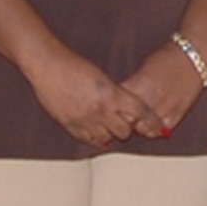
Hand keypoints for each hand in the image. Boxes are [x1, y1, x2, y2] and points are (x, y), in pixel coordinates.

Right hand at [28, 49, 163, 149]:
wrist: (47, 66)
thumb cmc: (73, 65)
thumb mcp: (101, 77)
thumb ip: (114, 94)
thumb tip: (124, 108)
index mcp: (111, 94)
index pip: (140, 112)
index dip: (151, 122)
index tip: (159, 128)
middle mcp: (100, 110)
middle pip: (124, 131)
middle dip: (128, 128)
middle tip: (127, 124)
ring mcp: (84, 120)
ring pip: (107, 138)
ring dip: (110, 134)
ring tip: (109, 127)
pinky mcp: (70, 125)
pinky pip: (88, 140)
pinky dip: (95, 138)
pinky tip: (96, 132)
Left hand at [120, 39, 206, 138]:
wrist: (193, 55)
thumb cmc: (166, 57)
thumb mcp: (142, 68)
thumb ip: (132, 86)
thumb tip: (121, 99)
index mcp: (139, 85)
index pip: (118, 106)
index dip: (115, 108)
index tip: (116, 107)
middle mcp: (151, 99)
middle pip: (129, 121)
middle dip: (125, 120)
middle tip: (127, 115)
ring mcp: (165, 108)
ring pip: (144, 130)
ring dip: (139, 127)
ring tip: (140, 120)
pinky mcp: (178, 114)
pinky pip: (161, 131)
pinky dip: (155, 130)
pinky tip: (154, 122)